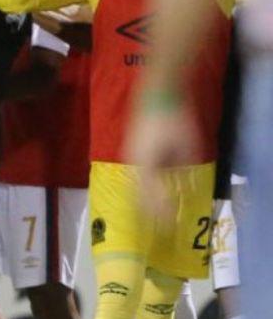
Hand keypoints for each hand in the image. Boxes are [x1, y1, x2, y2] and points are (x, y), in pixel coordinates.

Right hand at [128, 102, 200, 231]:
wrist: (157, 95)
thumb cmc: (172, 119)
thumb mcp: (187, 143)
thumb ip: (185, 163)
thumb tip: (185, 179)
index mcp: (145, 162)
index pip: (150, 192)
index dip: (159, 209)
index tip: (168, 223)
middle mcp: (134, 160)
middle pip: (138, 191)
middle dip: (148, 209)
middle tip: (158, 224)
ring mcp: (130, 154)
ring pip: (135, 184)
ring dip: (143, 199)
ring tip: (151, 213)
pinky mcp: (132, 149)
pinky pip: (137, 175)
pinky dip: (143, 187)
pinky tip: (150, 192)